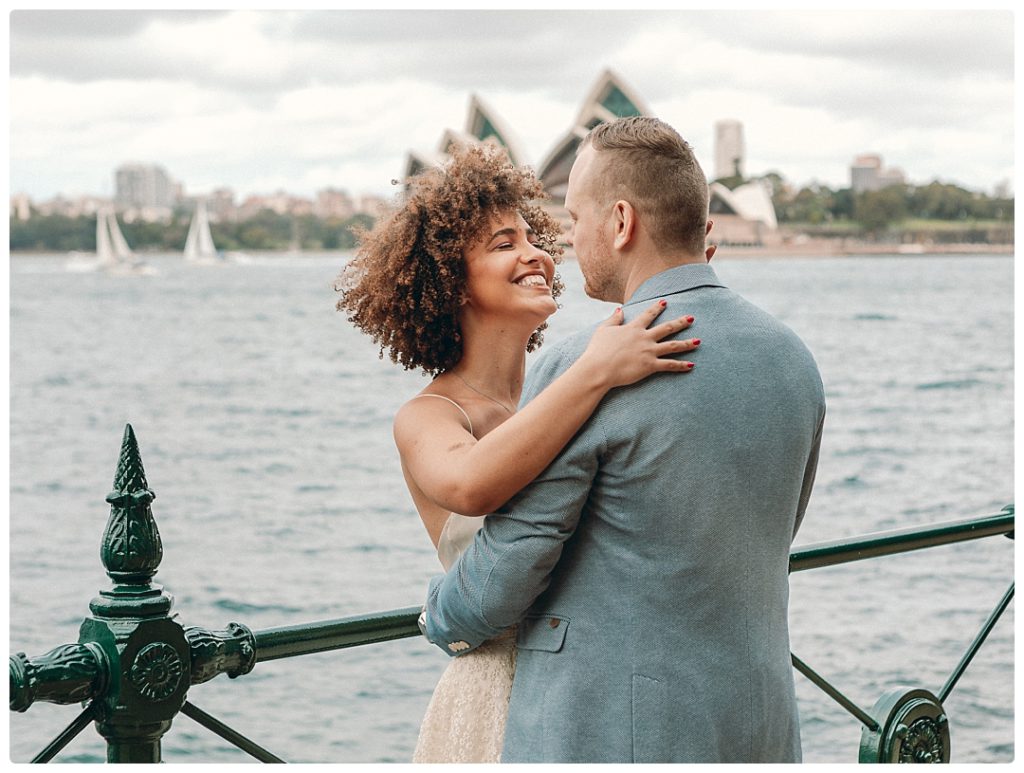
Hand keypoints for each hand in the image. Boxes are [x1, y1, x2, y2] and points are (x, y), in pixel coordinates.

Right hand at [580, 301, 698, 388]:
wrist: (598, 368)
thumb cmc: (597, 350)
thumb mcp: (603, 330)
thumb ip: (614, 319)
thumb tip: (620, 309)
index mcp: (633, 328)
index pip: (648, 315)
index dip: (657, 308)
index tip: (665, 302)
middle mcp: (644, 337)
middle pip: (667, 328)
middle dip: (680, 322)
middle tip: (691, 318)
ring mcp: (649, 351)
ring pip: (673, 346)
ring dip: (687, 343)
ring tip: (699, 341)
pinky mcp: (650, 365)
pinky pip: (669, 365)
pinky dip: (681, 366)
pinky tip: (691, 365)